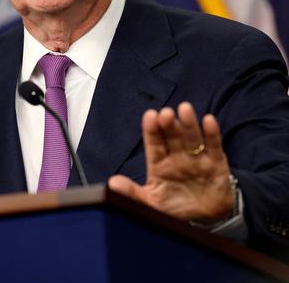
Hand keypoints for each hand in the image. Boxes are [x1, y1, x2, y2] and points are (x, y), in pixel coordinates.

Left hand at [108, 102, 233, 222]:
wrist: (207, 219)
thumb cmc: (175, 207)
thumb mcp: (151, 203)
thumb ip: (132, 193)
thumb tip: (112, 183)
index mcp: (159, 163)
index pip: (153, 143)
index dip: (151, 129)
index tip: (149, 116)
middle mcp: (176, 156)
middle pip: (171, 136)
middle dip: (168, 124)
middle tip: (165, 113)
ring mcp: (196, 158)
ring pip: (191, 138)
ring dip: (188, 124)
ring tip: (184, 110)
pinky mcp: (216, 163)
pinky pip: (214, 146)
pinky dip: (212, 134)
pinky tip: (208, 121)